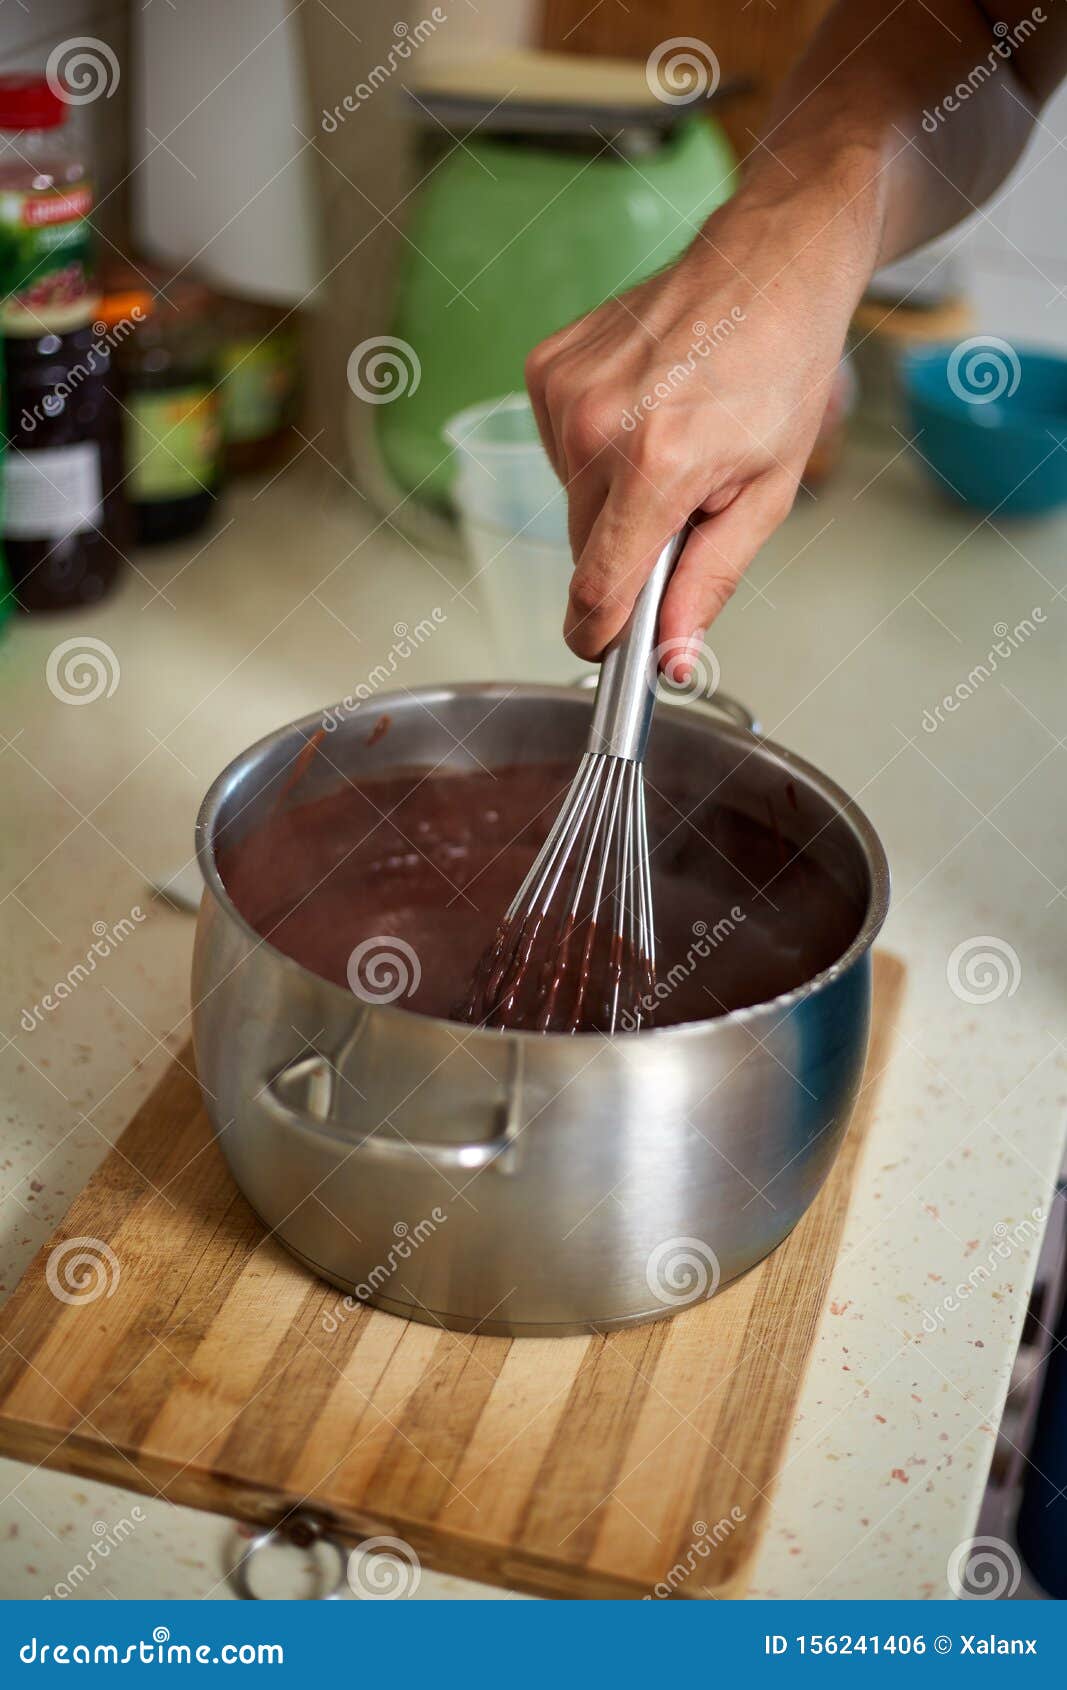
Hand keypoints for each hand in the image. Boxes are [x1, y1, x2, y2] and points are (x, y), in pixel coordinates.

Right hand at [525, 190, 869, 674]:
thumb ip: (710, 581)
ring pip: (570, 499)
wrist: (767, 264)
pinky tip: (641, 408)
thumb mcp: (768, 493)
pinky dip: (595, 447)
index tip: (609, 647)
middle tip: (685, 502)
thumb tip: (672, 656)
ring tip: (670, 438)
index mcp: (659, 465)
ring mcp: (564, 392)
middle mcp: (597, 426)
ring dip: (613, 494)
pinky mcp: (546, 367)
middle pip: (584, 548)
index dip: (601, 633)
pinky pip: (558, 449)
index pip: (597, 588)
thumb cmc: (780, 369)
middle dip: (628, 548)